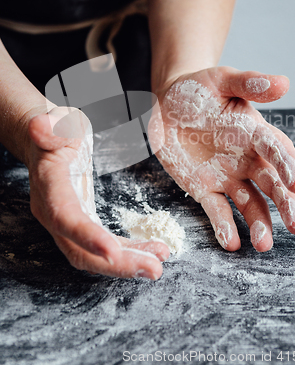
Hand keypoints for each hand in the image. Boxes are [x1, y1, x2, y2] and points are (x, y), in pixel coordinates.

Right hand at [26, 107, 168, 278]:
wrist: (49, 140)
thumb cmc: (58, 128)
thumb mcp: (59, 120)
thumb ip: (52, 126)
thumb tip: (41, 126)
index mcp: (49, 186)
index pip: (65, 217)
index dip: (87, 236)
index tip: (113, 251)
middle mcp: (54, 213)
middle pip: (80, 250)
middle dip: (116, 264)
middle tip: (154, 270)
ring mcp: (67, 223)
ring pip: (93, 256)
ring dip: (126, 264)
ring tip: (158, 264)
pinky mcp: (82, 223)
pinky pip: (104, 246)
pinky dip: (128, 252)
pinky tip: (152, 251)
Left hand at [154, 67, 294, 251]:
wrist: (167, 102)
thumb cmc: (199, 89)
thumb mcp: (222, 80)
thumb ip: (249, 83)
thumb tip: (284, 83)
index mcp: (255, 132)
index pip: (277, 150)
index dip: (288, 166)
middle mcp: (247, 159)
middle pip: (271, 183)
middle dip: (286, 203)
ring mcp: (227, 176)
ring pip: (250, 203)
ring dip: (259, 223)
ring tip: (264, 244)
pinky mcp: (205, 189)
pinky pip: (217, 210)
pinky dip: (224, 227)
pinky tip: (231, 243)